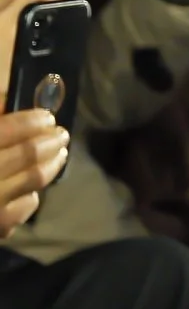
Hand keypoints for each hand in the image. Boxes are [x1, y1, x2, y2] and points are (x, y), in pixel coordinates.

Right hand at [0, 104, 69, 232]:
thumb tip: (6, 100)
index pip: (4, 130)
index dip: (29, 121)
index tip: (46, 115)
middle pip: (26, 155)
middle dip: (49, 141)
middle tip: (62, 133)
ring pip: (32, 181)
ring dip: (50, 165)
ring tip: (59, 154)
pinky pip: (22, 208)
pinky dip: (30, 196)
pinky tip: (32, 190)